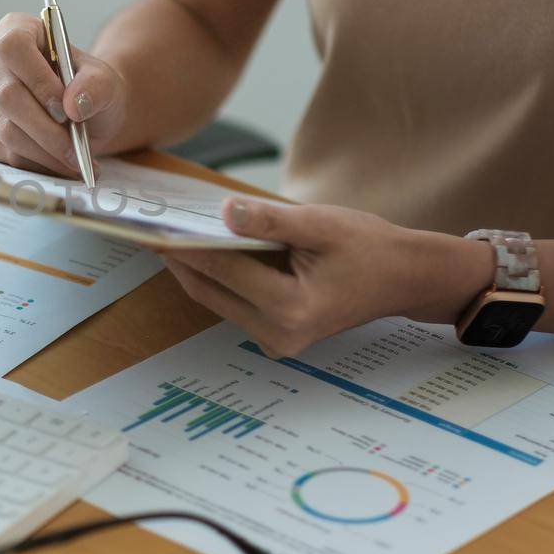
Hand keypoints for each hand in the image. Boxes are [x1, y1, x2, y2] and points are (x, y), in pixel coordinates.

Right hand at [0, 11, 127, 174]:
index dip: (38, 79)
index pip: (13, 47)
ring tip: (75, 161)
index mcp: (16, 29)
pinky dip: (34, 164)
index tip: (65, 109)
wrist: (83, 111)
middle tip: (76, 150)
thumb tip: (74, 104)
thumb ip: (97, 85)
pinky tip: (58, 165)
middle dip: (46, 130)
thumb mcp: (105, 81)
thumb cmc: (89, 87)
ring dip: (44, 152)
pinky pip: (1, 152)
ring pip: (5, 129)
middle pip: (7, 96)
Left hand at [161, 198, 493, 357]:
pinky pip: (235, 303)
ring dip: (196, 268)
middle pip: (211, 290)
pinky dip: (220, 278)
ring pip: (219, 299)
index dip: (186, 244)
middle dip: (180, 258)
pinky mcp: (276, 337)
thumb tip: (223, 212)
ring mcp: (277, 341)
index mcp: (291, 308)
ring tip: (170, 233)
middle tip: (149, 227)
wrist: (404, 278)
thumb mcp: (321, 224)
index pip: (223, 269)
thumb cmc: (369, 247)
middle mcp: (279, 334)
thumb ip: (270, 219)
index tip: (154, 223)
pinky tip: (205, 249)